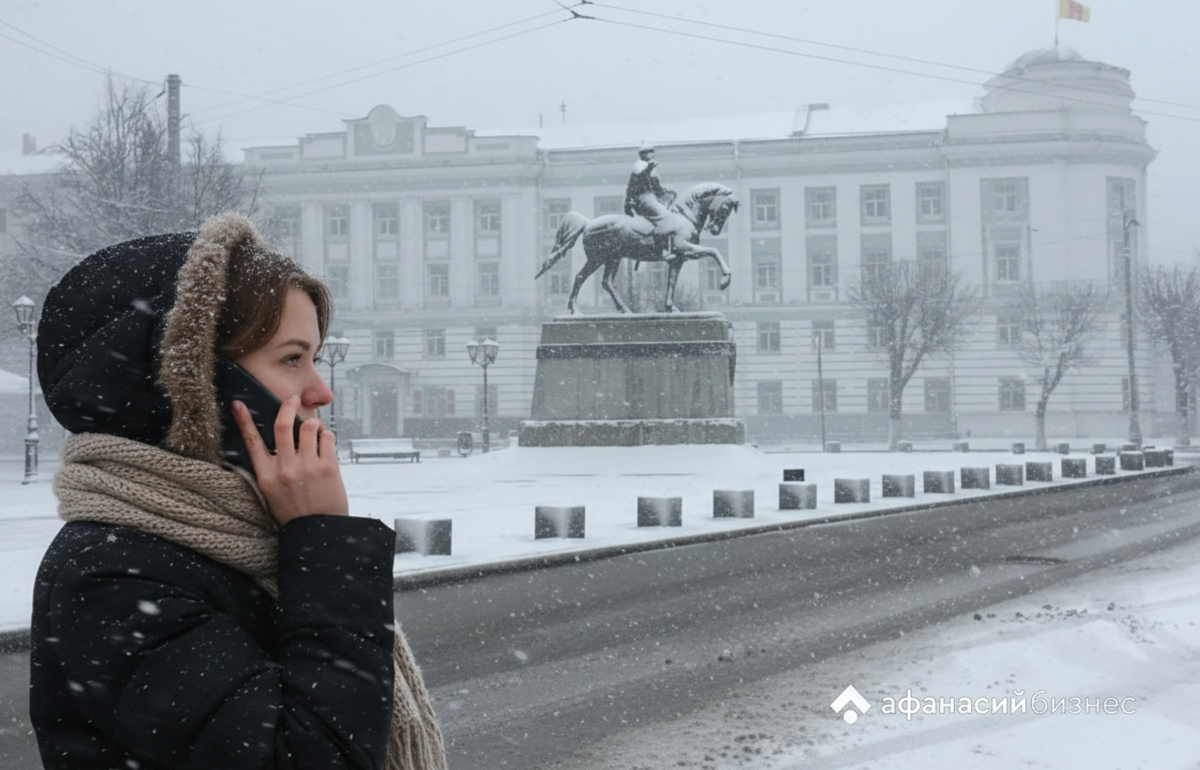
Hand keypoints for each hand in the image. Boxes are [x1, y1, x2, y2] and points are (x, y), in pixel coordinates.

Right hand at [233, 396, 349, 524]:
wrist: (318, 531)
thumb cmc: (295, 510)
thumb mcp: (272, 492)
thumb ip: (272, 467)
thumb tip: (278, 441)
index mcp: (266, 475)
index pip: (251, 441)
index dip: (244, 420)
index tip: (238, 404)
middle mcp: (284, 469)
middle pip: (282, 425)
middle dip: (287, 406)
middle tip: (292, 399)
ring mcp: (307, 467)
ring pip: (308, 427)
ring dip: (313, 423)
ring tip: (315, 430)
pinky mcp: (328, 467)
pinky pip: (327, 437)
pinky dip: (327, 435)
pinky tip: (326, 442)